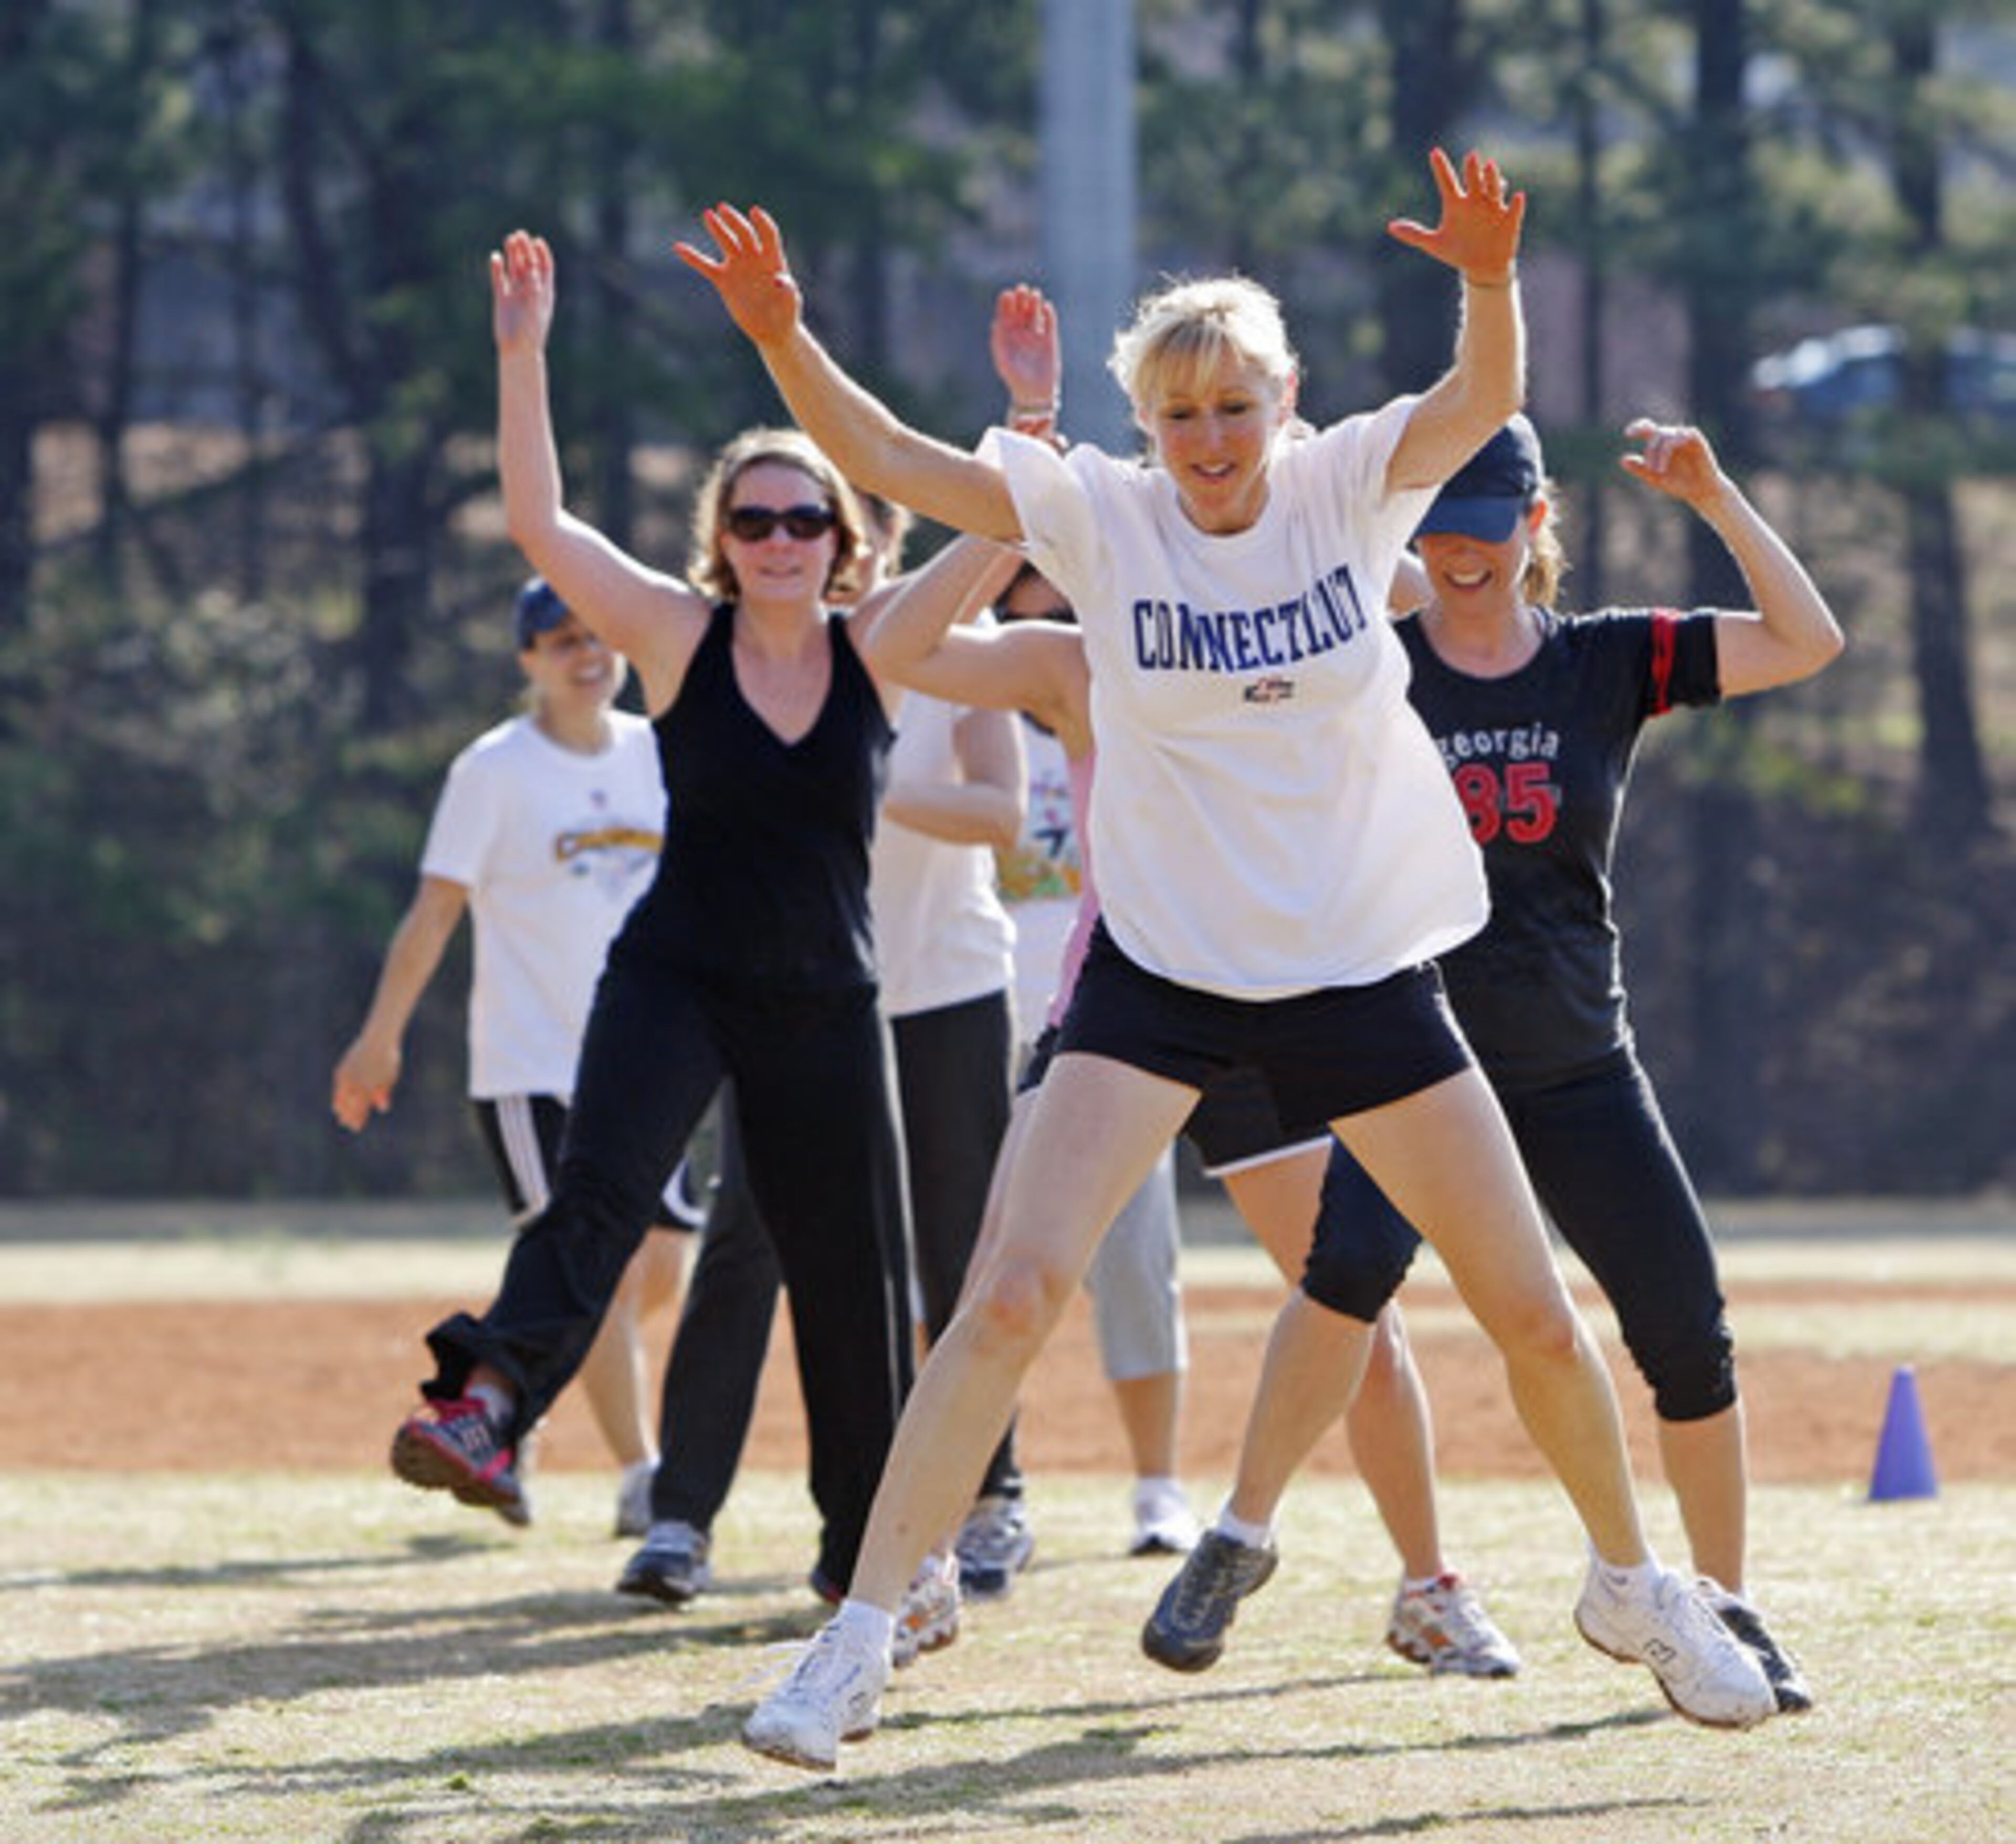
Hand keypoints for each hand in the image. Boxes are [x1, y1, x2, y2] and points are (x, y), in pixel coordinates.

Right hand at [331, 1038, 398, 1133]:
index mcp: (368, 1089)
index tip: (356, 1127)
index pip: (360, 1110)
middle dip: (347, 1116)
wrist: (377, 1040)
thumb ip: (384, 1094)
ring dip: (340, 1106)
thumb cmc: (388, 1060)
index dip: (357, 1120)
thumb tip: (382, 1108)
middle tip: (346, 1124)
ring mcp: (346, 1077)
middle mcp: (355, 1085)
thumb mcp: (389, 1078)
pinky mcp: (341, 1070)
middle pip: (348, 1106)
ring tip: (340, 1114)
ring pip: (340, 1097)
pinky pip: (338, 1086)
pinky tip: (338, 1098)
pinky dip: (338, 1094)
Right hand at [491, 230, 555, 355]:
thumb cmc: (531, 332)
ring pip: (514, 268)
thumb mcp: (535, 308)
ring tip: (510, 239)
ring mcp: (516, 293)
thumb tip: (534, 270)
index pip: (545, 267)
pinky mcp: (501, 298)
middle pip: (528, 264)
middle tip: (520, 235)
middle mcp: (531, 290)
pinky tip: (495, 257)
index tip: (538, 241)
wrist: (517, 350)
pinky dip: (497, 267)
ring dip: (512, 254)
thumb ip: (535, 289)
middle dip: (525, 249)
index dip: (542, 253)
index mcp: (544, 292)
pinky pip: (499, 279)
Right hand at [674, 204, 802, 347]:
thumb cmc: (786, 314)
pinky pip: (706, 266)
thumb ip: (788, 289)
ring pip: (726, 242)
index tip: (754, 212)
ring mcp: (738, 267)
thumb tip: (779, 279)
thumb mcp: (791, 302)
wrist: (771, 330)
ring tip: (708, 214)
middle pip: (744, 233)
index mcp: (773, 258)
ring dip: (717, 228)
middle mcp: (754, 258)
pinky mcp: (724, 280)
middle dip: (734, 221)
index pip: (768, 234)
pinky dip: (693, 257)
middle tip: (723, 209)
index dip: (762, 222)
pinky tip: (679, 247)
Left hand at [990, 285, 1059, 415]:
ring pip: (1035, 313)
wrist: (1034, 394)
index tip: (1008, 295)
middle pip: (1021, 309)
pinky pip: (1049, 323)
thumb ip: (998, 343)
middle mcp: (1021, 332)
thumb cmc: (1014, 379)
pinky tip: (1046, 307)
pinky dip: (1049, 314)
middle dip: (1021, 299)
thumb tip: (995, 323)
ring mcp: (1036, 335)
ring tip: (1034, 294)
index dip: (1006, 303)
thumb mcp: (1003, 361)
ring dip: (1034, 303)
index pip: (1006, 314)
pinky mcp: (1050, 340)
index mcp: (1007, 335)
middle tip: (1022, 289)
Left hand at [1386, 148, 1524, 284]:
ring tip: (1490, 166)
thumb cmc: (1457, 252)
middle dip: (1472, 170)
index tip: (1434, 152)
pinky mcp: (1509, 221)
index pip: (1446, 182)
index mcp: (1456, 204)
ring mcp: (1493, 209)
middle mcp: (1475, 201)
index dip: (1441, 168)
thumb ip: (1414, 234)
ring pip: (1493, 190)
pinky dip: (1516, 205)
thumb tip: (1390, 226)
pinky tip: (1518, 197)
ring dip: (1493, 179)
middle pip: (1473, 181)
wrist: (1481, 267)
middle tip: (1470, 157)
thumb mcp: (1434, 244)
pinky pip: (1514, 211)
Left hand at [1618, 419, 1726, 508]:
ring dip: (1659, 453)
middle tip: (1650, 469)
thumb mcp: (1655, 478)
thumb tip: (1622, 459)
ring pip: (1666, 435)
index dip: (1638, 427)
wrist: (1701, 491)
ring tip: (1659, 472)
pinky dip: (1672, 446)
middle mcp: (1672, 438)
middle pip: (1655, 433)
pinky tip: (1666, 461)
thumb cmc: (1678, 484)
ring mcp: (1685, 437)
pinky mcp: (1697, 439)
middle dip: (1650, 451)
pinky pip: (1682, 435)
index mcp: (1661, 444)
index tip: (1627, 434)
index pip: (1648, 428)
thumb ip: (1640, 469)